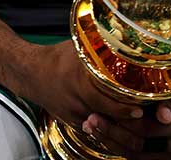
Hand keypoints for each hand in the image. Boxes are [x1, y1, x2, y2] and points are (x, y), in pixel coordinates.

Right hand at [18, 40, 145, 127]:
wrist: (29, 73)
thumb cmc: (55, 58)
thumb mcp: (78, 49)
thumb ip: (100, 50)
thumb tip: (127, 42)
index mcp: (80, 83)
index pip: (110, 103)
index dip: (127, 108)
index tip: (141, 107)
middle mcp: (77, 102)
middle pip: (110, 119)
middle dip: (127, 118)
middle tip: (141, 113)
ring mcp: (74, 115)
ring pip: (103, 126)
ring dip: (117, 123)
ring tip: (131, 116)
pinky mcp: (71, 123)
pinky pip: (94, 128)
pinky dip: (104, 124)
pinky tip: (113, 119)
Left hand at [82, 74, 170, 158]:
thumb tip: (164, 115)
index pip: (146, 131)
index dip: (121, 122)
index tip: (100, 110)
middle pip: (138, 146)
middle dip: (110, 133)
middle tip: (90, 119)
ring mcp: (170, 151)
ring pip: (136, 155)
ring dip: (110, 142)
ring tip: (90, 127)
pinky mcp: (164, 153)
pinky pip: (139, 156)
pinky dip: (118, 148)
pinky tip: (102, 136)